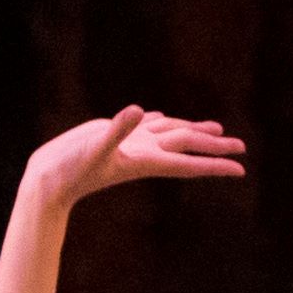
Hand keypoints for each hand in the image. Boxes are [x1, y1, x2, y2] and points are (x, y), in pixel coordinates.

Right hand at [26, 107, 245, 212]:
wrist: (49, 182)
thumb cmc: (70, 169)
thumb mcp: (95, 147)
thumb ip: (118, 130)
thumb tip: (141, 111)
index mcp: (145, 160)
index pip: (189, 162)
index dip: (215, 164)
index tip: (241, 169)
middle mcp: (144, 153)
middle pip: (187, 146)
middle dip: (215, 147)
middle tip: (242, 147)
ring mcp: (131, 144)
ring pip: (170, 134)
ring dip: (193, 131)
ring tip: (216, 130)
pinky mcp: (116, 135)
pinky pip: (144, 126)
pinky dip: (158, 120)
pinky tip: (159, 116)